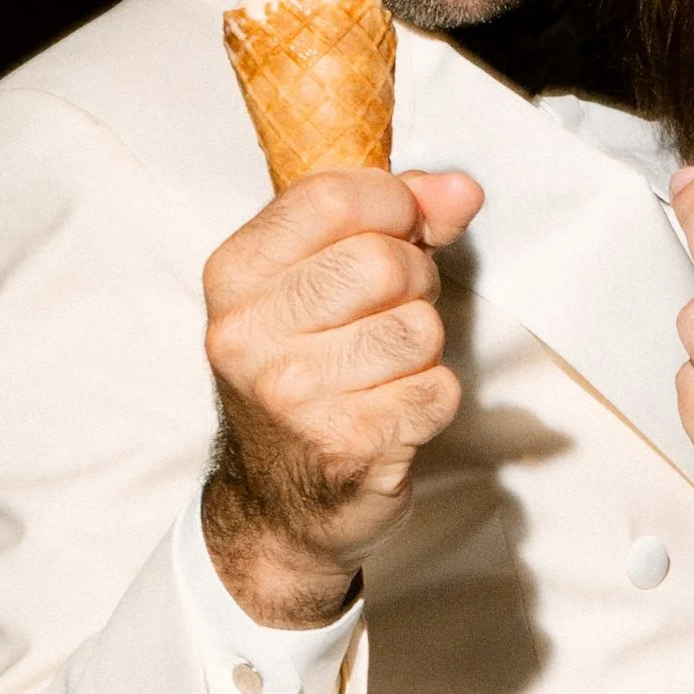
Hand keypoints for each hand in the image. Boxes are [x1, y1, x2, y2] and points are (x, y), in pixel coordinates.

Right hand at [203, 163, 481, 623]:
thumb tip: (460, 190)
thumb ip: (389, 221)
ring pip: (418, 326)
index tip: (404, 225)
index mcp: (233, 278)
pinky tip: (394, 410)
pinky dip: (432, 397)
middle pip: (383, 261)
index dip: (394, 204)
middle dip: (414, 279)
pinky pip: (437, 388)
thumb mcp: (314, 283)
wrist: (277, 504)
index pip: (331, 198)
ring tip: (387, 366)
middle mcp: (250, 336)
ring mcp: (295, 397)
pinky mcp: (348, 447)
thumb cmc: (302, 376)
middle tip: (394, 309)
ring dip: (424, 345)